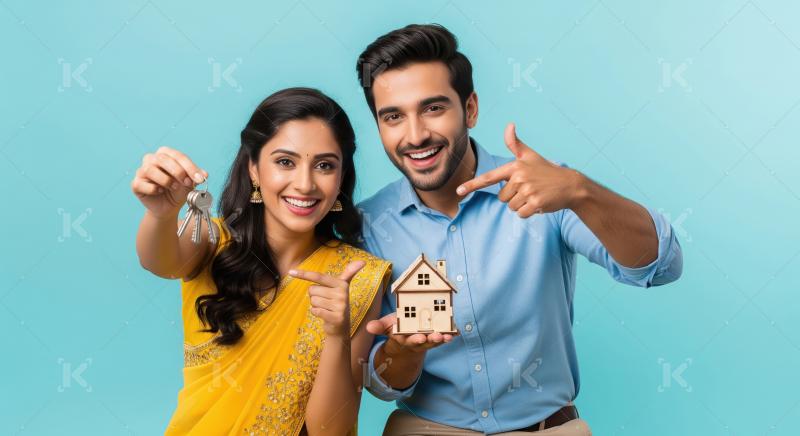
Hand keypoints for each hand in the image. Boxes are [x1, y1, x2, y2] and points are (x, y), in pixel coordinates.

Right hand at [131, 146, 207, 218]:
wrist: (169, 207)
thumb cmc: (178, 191)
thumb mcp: (189, 183)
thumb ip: (196, 176)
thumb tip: (205, 174)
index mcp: (165, 154)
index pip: (178, 156)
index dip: (190, 167)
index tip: (200, 178)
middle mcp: (151, 159)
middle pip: (162, 159)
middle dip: (178, 171)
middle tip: (187, 183)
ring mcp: (141, 171)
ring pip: (150, 169)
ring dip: (165, 180)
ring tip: (174, 187)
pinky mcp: (136, 184)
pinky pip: (141, 183)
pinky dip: (154, 189)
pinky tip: (160, 192)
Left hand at [289, 261, 365, 338]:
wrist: (341, 327)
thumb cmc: (337, 304)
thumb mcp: (342, 287)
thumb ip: (349, 273)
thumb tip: (363, 261)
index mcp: (341, 284)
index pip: (318, 277)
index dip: (304, 274)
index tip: (290, 272)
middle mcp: (343, 293)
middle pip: (312, 290)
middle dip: (314, 297)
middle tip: (325, 302)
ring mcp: (340, 306)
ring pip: (313, 301)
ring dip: (315, 306)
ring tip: (325, 309)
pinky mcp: (337, 317)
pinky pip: (315, 311)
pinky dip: (316, 313)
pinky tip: (324, 315)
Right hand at [366, 313, 456, 355]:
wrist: (407, 336)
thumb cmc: (397, 327)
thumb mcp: (387, 326)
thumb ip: (379, 326)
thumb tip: (368, 327)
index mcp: (403, 337)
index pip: (407, 339)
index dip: (413, 339)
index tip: (419, 337)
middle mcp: (416, 340)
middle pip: (423, 342)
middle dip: (430, 340)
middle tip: (436, 336)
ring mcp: (427, 340)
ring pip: (434, 341)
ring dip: (442, 339)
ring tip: (448, 336)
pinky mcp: (436, 337)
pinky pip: (444, 337)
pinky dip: (451, 335)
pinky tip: (457, 332)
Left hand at [456, 123, 584, 217]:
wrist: (570, 184)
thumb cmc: (546, 170)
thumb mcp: (530, 155)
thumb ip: (515, 143)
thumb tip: (509, 124)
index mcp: (515, 167)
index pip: (489, 177)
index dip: (472, 185)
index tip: (459, 191)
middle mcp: (519, 178)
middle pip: (501, 197)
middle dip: (513, 197)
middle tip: (528, 189)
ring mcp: (528, 191)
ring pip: (511, 207)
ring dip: (521, 205)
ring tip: (534, 195)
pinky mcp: (535, 203)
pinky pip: (521, 214)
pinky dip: (528, 212)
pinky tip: (539, 203)